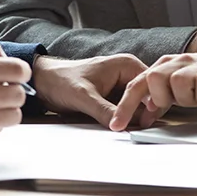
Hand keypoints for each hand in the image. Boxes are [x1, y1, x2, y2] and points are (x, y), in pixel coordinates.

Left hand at [31, 54, 162, 129]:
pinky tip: (122, 127)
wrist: (44, 83)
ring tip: (129, 129)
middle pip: (150, 98)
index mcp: (127, 65)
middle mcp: (129, 75)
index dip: (151, 105)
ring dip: (136, 120)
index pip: (152, 86)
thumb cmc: (61, 80)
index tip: (143, 122)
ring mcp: (123, 88)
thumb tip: (121, 126)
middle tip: (137, 129)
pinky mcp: (116, 99)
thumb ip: (104, 110)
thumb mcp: (84, 97)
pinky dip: (127, 121)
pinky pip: (129, 113)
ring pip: (140, 108)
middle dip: (145, 114)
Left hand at [108, 48, 196, 130]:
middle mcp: (177, 62)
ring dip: (187, 98)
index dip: (125, 105)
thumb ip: (161, 97)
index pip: (137, 83)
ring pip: (178, 84)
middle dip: (161, 98)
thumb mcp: (179, 88)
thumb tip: (143, 116)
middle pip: (154, 79)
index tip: (116, 126)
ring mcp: (195, 65)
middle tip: (175, 104)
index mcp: (165, 65)